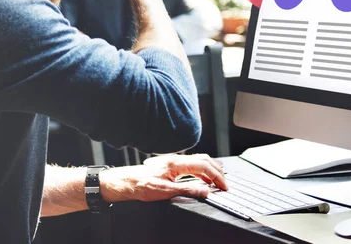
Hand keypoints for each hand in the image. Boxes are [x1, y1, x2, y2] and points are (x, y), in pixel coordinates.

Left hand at [100, 154, 226, 202]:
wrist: (126, 182)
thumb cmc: (141, 185)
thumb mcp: (165, 192)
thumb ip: (188, 190)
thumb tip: (206, 191)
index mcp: (176, 163)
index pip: (204, 166)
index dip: (216, 176)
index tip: (223, 186)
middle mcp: (176, 159)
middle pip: (204, 159)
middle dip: (217, 171)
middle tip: (225, 183)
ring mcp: (174, 161)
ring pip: (199, 160)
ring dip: (211, 169)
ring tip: (218, 180)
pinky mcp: (171, 165)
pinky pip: (192, 164)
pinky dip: (202, 170)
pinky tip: (203, 178)